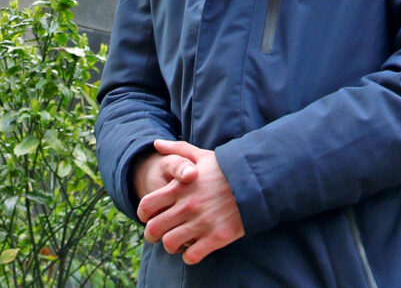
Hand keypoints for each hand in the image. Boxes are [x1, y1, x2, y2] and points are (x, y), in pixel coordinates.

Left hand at [138, 138, 244, 263]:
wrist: (257, 181)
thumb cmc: (227, 169)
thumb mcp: (201, 156)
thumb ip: (177, 150)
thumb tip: (157, 143)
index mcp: (179, 187)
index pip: (146, 206)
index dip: (143, 214)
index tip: (149, 217)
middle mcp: (187, 206)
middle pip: (154, 229)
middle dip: (152, 235)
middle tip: (159, 235)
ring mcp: (201, 222)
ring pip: (170, 244)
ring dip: (171, 246)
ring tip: (177, 243)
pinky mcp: (217, 236)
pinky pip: (192, 255)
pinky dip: (189, 257)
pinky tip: (194, 250)